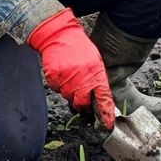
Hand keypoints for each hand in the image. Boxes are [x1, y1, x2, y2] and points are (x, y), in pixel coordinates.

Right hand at [27, 8, 115, 129]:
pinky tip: (61, 71)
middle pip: (81, 103)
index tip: (107, 125)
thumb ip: (96, 80)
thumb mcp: (94, 61)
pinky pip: (56, 88)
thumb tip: (96, 98)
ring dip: (68, 90)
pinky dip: (58, 83)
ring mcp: (66, 78)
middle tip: (79, 91)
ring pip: (67, 96)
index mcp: (96, 73)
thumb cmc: (79, 48)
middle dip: (81, 102)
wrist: (60, 35)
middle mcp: (82, 78)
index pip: (103, 97)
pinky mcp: (54, 77)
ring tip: (69, 73)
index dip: (105, 113)